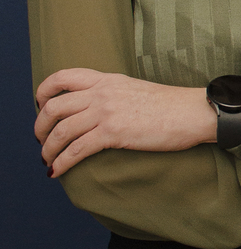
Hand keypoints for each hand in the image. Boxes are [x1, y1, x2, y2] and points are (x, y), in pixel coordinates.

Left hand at [35, 70, 215, 178]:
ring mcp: (106, 112)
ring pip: (61, 131)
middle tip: (41, 141)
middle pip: (54, 107)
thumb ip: (113, 94)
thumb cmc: (172, 106)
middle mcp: (102, 92)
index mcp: (106, 79)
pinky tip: (57, 171)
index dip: (43, 93)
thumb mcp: (135, 89)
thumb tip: (99, 110)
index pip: (62, 77)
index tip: (42, 109)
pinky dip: (62, 162)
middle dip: (40, 128)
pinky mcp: (114, 132)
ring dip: (48, 149)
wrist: (194, 112)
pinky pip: (77, 149)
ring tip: (48, 160)